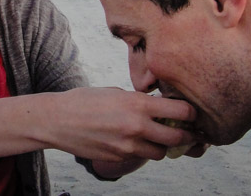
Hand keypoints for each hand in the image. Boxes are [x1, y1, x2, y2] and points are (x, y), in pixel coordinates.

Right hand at [41, 87, 198, 161]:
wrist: (59, 120)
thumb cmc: (86, 101)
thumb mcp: (117, 93)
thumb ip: (140, 101)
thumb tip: (160, 105)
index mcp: (138, 104)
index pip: (181, 111)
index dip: (190, 112)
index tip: (191, 112)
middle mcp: (137, 127)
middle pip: (177, 137)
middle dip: (185, 134)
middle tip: (186, 130)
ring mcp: (128, 146)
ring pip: (161, 152)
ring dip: (163, 145)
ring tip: (157, 135)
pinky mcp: (119, 158)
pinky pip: (141, 156)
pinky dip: (143, 150)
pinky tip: (135, 140)